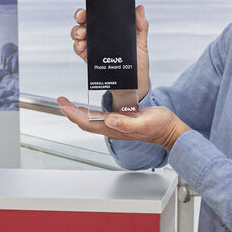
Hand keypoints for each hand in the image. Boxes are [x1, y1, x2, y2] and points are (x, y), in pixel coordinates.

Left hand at [57, 96, 189, 150]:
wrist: (170, 130)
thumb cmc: (160, 127)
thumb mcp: (144, 122)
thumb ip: (127, 123)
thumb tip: (110, 119)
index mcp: (115, 128)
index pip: (88, 123)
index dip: (74, 115)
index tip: (64, 106)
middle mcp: (113, 127)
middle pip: (85, 121)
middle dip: (71, 111)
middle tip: (61, 101)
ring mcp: (117, 124)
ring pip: (91, 119)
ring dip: (78, 111)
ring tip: (68, 103)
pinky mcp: (121, 119)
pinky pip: (100, 116)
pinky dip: (90, 111)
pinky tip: (88, 107)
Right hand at [71, 6, 150, 99]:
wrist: (133, 84)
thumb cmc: (137, 64)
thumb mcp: (141, 43)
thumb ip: (141, 26)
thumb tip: (140, 9)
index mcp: (111, 29)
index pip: (99, 15)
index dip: (92, 9)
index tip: (90, 8)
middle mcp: (100, 36)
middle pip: (85, 22)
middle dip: (80, 17)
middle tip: (83, 19)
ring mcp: (93, 47)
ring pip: (78, 34)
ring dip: (77, 32)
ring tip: (83, 35)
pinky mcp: (89, 58)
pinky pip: (79, 49)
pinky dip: (78, 46)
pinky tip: (83, 46)